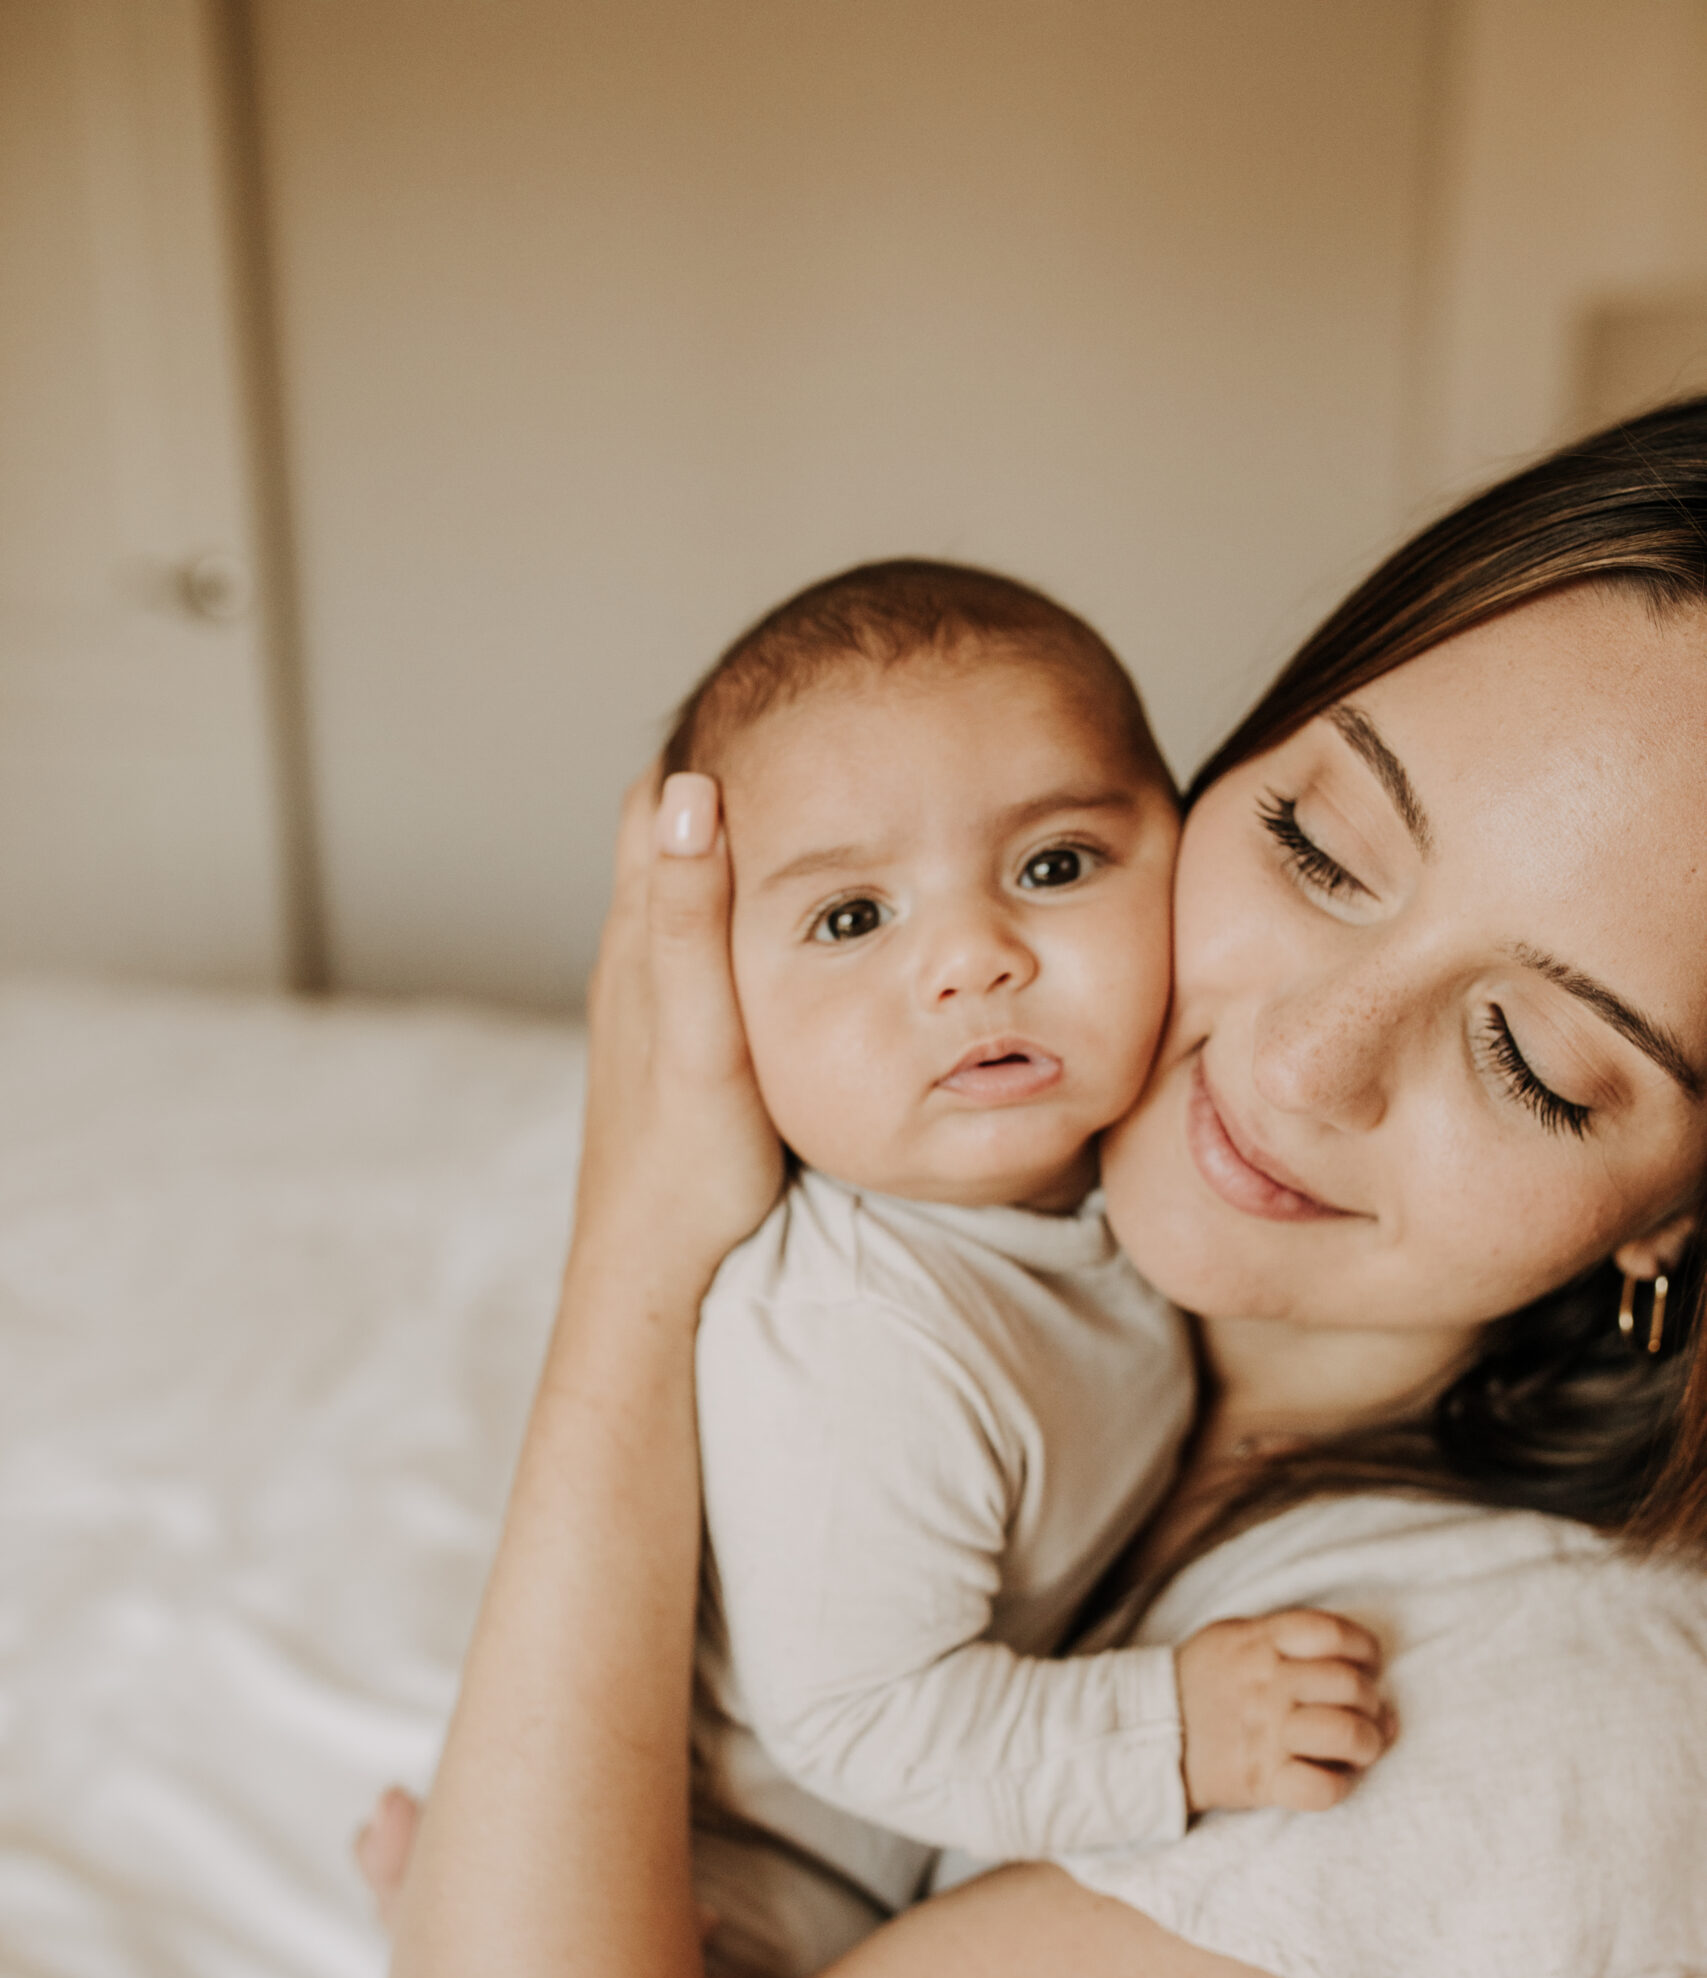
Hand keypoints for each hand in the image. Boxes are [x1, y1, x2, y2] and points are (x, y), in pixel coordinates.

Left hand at [574, 769, 783, 1299]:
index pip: (661, 800)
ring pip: (695, 895)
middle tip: (820, 730)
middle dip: (734, 777)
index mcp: (639, 943)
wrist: (657, 1272)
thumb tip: (687, 785)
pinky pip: (710, 951)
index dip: (715, 741)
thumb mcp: (703, 1034)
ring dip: (742, 845)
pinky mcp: (679, 1051)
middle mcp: (634, 963)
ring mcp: (653, 1009)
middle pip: (676, 835)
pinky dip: (748, 912)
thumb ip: (692, 916)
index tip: (788, 695)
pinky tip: (796, 927)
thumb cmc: (688, 1164)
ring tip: (822, 802)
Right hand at [1177, 1610, 1388, 1815]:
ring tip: (1359, 1748)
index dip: (1365, 1648)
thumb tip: (1372, 1674)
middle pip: (1351, 1685)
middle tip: (1362, 1714)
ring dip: (1368, 1743)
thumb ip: (1291, 1641)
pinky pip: (1322, 1789)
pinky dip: (1340, 1786)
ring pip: (1347, 1734)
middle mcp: (1266, 1685)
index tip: (1366, 1665)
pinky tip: (1333, 1778)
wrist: (1142, 1735)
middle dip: (1371, 1702)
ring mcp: (1265, 1734)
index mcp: (1258, 1643)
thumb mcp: (1232, 1638)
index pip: (1333, 1633)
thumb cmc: (1200, 1683)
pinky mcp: (1260, 1780)